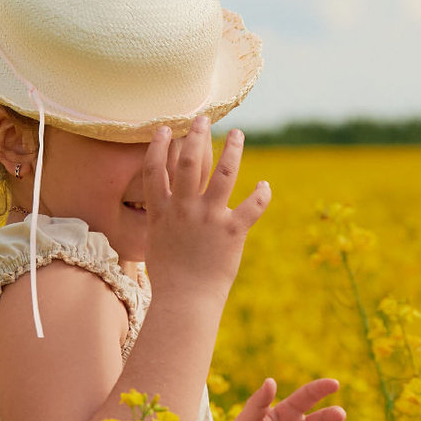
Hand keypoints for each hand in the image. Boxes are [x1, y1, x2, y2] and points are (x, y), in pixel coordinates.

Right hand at [140, 119, 267, 300]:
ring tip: (237, 134)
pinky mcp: (232, 231)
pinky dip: (261, 195)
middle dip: (195, 137)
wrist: (185, 301)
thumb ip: (162, 223)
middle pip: (188, 163)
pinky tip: (264, 186)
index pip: (155, 171)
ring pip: (223, 174)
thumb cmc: (170, 278)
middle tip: (201, 119)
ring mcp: (208, 218)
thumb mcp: (156, 244)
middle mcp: (184, 210)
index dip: (159, 146)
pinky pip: (252, 206)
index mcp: (162, 212)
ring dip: (232, 150)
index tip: (165, 128)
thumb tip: (165, 214)